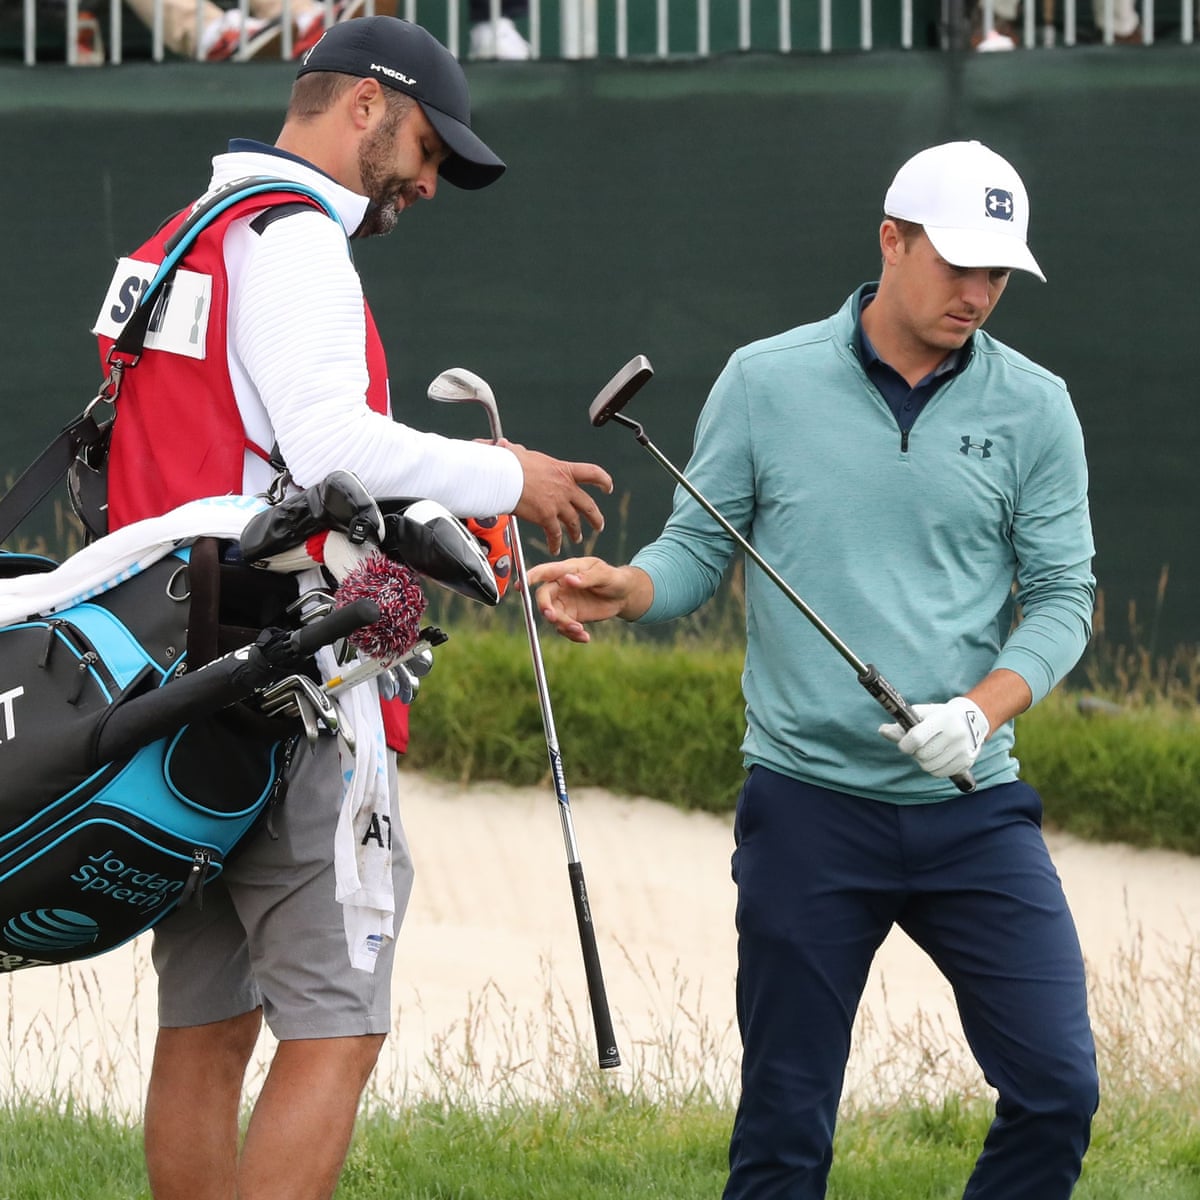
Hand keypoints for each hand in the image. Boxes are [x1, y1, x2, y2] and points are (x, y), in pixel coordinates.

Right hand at [504, 441, 612, 555]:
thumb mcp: (521, 453)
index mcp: (563, 470)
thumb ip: (521, 453)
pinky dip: (556, 543)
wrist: (504, 476)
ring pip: (574, 523)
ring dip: (576, 532)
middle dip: (595, 517)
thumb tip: (510, 448)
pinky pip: (555, 534)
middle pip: (588, 505)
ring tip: (577, 538)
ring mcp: (557, 504)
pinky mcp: (546, 518)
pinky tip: (555, 548)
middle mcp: (565, 488)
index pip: (593, 473)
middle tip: (599, 524)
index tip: (608, 487)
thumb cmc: (510, 463)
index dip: (604, 481)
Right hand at [525, 557, 652, 642]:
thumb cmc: (614, 578)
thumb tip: (568, 580)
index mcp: (567, 570)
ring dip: (563, 625)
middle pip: (543, 597)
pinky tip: (586, 638)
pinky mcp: (571, 617)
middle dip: (545, 608)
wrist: (624, 595)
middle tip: (553, 617)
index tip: (521, 586)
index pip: (545, 572)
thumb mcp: (605, 575)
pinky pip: (564, 628)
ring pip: (553, 616)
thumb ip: (586, 577)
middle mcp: (561, 586)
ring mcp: (565, 603)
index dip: (530, 577)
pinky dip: (572, 635)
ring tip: (580, 631)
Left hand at [878, 696, 989, 779]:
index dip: (905, 744)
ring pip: (930, 767)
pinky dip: (934, 768)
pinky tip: (938, 757)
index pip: (916, 738)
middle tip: (919, 746)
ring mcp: (963, 750)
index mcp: (944, 719)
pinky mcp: (967, 762)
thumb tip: (882, 731)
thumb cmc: (939, 716)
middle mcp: (956, 734)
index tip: (905, 744)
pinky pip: (940, 773)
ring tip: (929, 750)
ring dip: (924, 761)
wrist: (972, 719)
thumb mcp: (922, 714)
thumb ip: (902, 725)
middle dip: (915, 752)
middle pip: (922, 755)